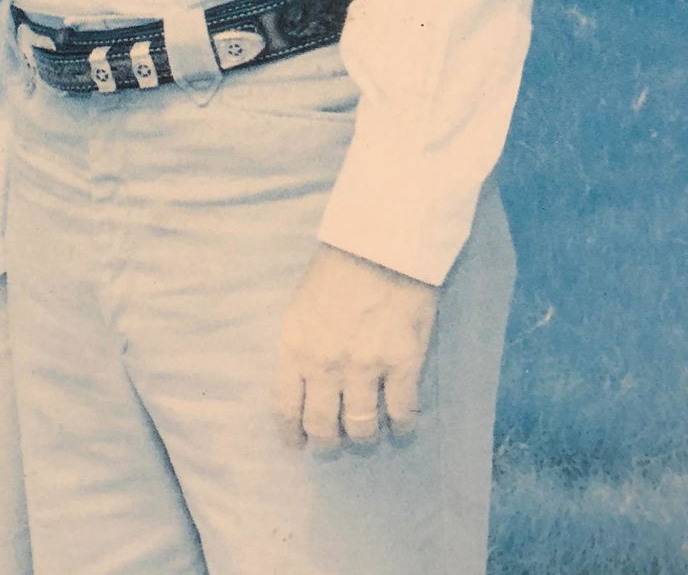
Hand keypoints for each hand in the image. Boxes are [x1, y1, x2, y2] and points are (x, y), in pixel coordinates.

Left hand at [274, 244, 438, 452]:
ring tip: (367, 431)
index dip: (291, 433)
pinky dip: (401, 425)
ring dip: (363, 435)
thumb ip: (302, 345)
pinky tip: (401, 423)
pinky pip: (401, 414)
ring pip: (361, 428)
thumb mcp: (302, 306)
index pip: (285, 407)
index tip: (297, 444)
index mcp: (294, 346)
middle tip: (335, 440)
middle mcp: (325, 366)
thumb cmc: (336, 267)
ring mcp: (364, 369)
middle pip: (322, 426)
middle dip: (327, 441)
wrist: (379, 244)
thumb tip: (306, 381)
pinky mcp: (402, 366)